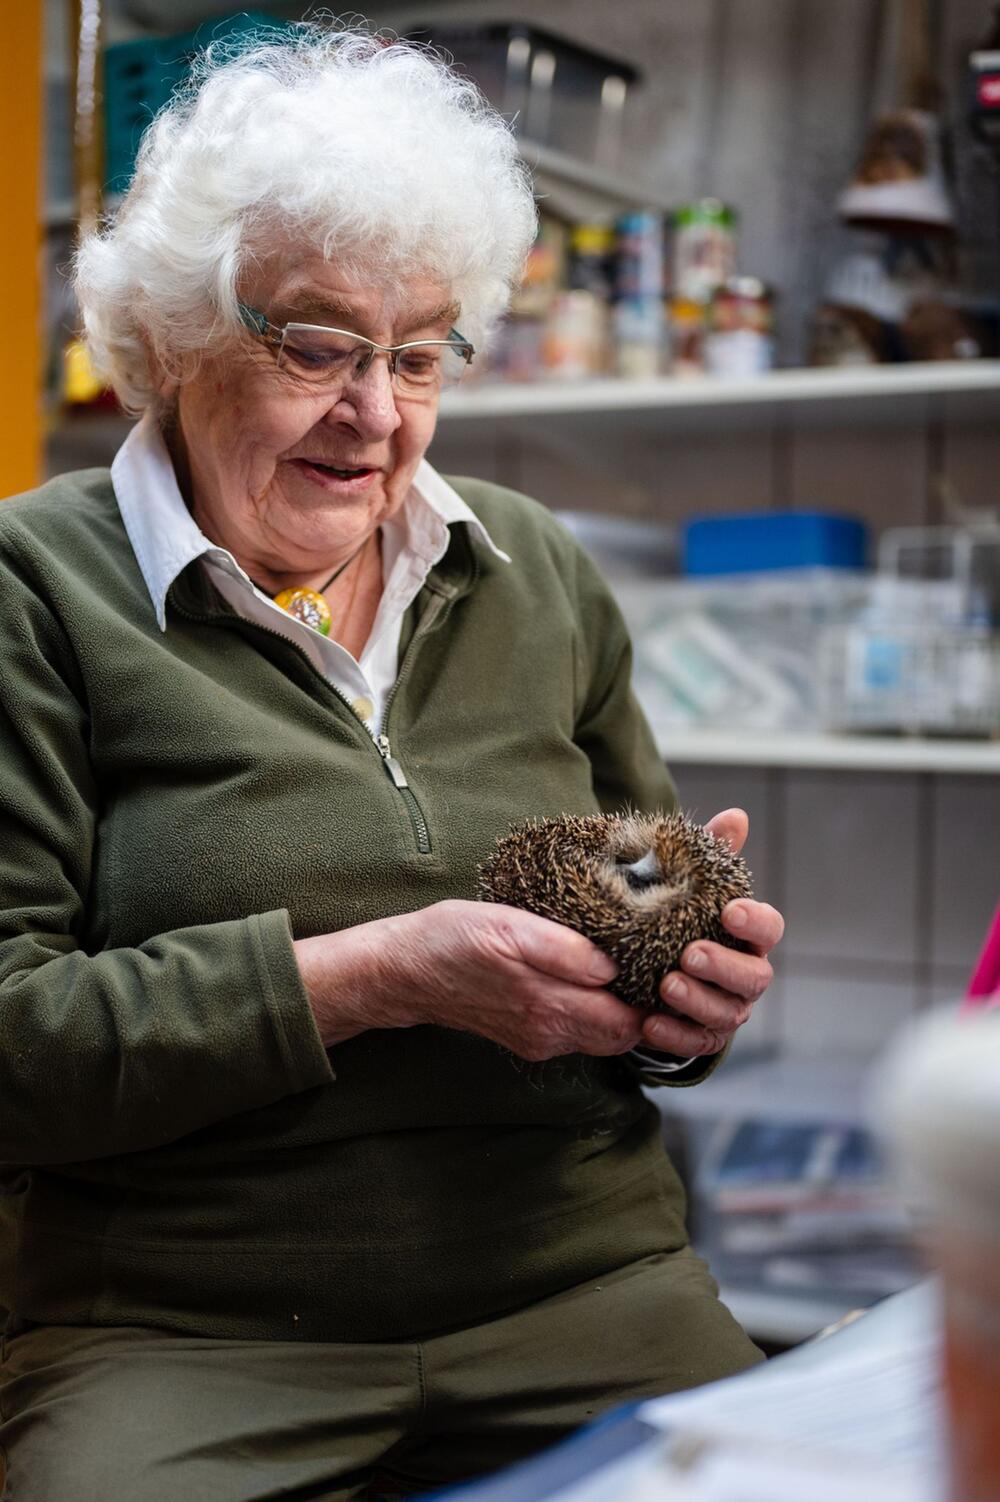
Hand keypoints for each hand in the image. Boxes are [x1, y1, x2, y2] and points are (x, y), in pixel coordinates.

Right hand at [295, 899, 645, 1060]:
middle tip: (662, 962)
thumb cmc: (450, 939)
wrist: (401, 970)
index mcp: (549, 1008)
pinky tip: (595, 976)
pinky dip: (596, 1008)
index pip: (630, 1023)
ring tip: (635, 965)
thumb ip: (562, 950)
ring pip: (602, 1034)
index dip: (657, 1001)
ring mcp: (538, 1038)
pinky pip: (577, 1029)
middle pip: (623, 1034)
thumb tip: (612, 967)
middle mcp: (549, 1033)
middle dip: (648, 1006)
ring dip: (623, 1007)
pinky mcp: (527, 1034)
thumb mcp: (506, 927)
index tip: (669, 966)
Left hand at [638, 807, 784, 1058]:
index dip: (755, 921)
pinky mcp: (702, 1036)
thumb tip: (735, 816)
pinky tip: (649, 1022)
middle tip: (689, 953)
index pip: (769, 928)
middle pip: (754, 977)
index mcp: (748, 935)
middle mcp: (746, 975)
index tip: (729, 910)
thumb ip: (714, 855)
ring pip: (728, 1014)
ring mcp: (728, 1009)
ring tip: (665, 985)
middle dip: (723, 967)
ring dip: (698, 1001)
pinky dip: (675, 1035)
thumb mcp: (692, 884)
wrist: (656, 968)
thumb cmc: (683, 918)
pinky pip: (696, 1043)